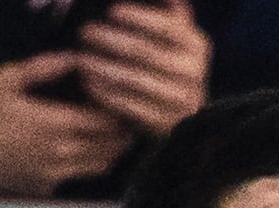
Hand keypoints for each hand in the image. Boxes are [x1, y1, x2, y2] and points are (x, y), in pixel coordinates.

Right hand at [0, 54, 137, 196]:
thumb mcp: (5, 79)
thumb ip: (44, 68)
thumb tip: (75, 58)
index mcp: (53, 122)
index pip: (103, 120)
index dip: (119, 111)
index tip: (124, 101)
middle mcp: (60, 152)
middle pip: (110, 145)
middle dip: (124, 132)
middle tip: (130, 119)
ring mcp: (55, 174)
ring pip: (100, 165)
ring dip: (113, 150)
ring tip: (119, 136)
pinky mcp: (47, 188)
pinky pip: (79, 177)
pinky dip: (90, 165)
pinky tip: (90, 152)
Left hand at [76, 0, 210, 141]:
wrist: (184, 115)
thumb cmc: (170, 64)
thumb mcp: (177, 35)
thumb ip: (170, 11)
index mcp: (196, 45)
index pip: (166, 27)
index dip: (138, 17)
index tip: (111, 12)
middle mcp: (193, 73)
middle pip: (145, 52)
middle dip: (110, 40)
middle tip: (85, 33)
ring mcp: (180, 101)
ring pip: (134, 80)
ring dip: (103, 68)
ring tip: (81, 60)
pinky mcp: (165, 124)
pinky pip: (130, 107)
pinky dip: (106, 95)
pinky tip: (89, 84)